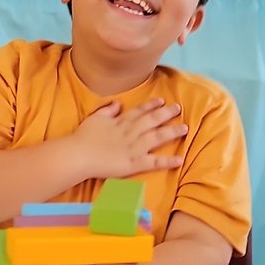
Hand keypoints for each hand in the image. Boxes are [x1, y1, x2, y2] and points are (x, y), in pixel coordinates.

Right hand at [71, 98, 187, 179]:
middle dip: (167, 114)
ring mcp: (134, 148)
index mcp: (121, 122)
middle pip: (152, 121)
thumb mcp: (94, 118)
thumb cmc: (83, 137)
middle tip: (179, 108)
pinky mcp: (134, 163)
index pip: (140, 111)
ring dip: (172, 132)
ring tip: (185, 128)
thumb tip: (118, 103)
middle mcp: (131, 132)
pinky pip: (154, 162)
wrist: (79, 155)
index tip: (162, 101)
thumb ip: (108, 110)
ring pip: (157, 137)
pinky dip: (167, 161)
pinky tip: (180, 160)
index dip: (152, 106)